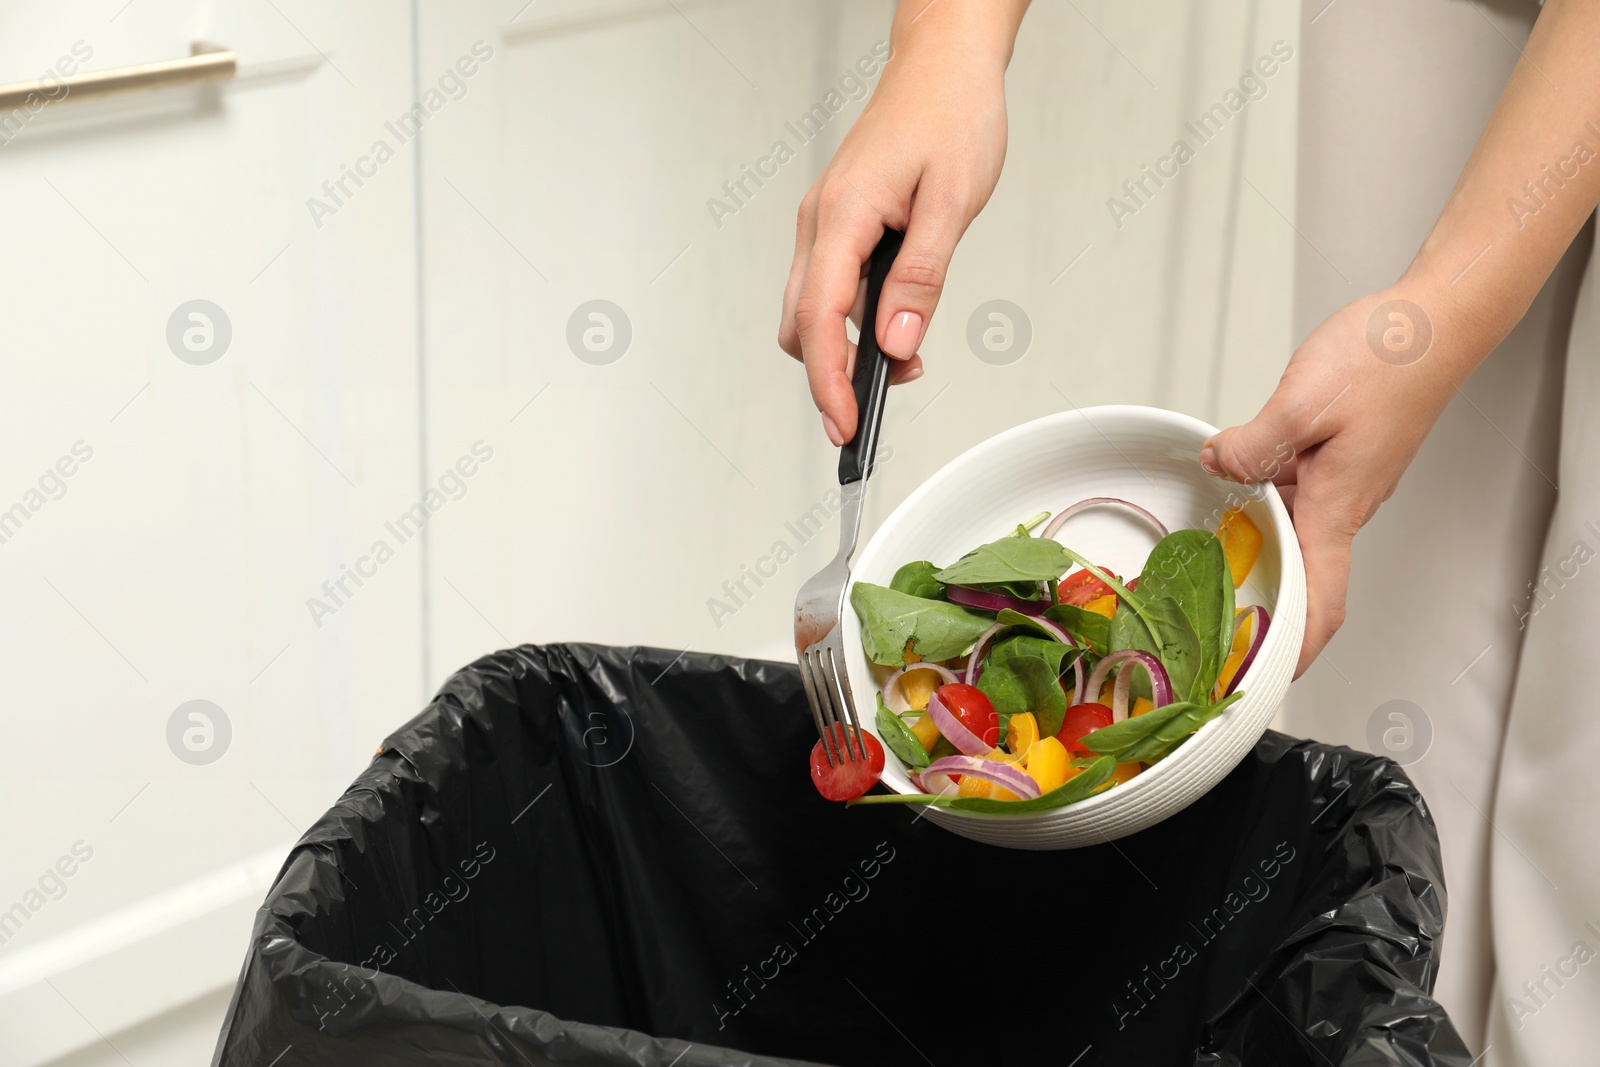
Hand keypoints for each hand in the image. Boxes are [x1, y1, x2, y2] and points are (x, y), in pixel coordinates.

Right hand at [779, 37, 1009, 444]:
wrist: (942, 67)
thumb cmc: (951, 116)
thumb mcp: (953, 202)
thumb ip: (921, 278)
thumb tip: (897, 343)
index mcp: (843, 214)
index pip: (820, 318)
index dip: (830, 381)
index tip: (847, 425)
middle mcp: (820, 220)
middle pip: (802, 324)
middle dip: (831, 375)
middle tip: (877, 407)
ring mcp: (823, 221)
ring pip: (812, 308)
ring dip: (846, 346)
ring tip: (905, 360)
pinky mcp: (837, 222)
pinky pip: (829, 285)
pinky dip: (853, 317)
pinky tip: (894, 321)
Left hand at [1199, 288, 1457, 676]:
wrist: (1433, 323)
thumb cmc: (1388, 359)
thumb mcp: (1301, 402)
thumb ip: (1253, 445)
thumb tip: (1219, 464)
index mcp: (1338, 506)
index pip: (1323, 599)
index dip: (1300, 646)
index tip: (1271, 676)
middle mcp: (1346, 503)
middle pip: (1302, 569)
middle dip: (1263, 597)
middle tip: (1211, 616)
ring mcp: (1346, 482)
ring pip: (1293, 524)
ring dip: (1257, 538)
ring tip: (1207, 549)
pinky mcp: (1341, 458)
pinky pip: (1296, 490)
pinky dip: (1265, 497)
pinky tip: (1235, 477)